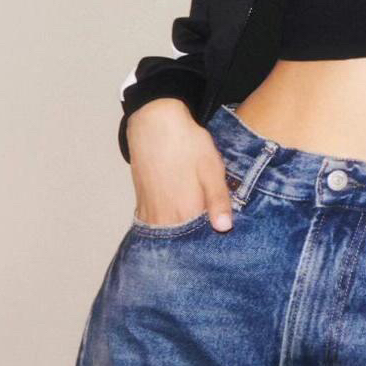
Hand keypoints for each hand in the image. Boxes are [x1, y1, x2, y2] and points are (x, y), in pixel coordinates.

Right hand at [127, 98, 234, 231]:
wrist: (155, 123)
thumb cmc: (187, 144)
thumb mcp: (212, 168)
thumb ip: (218, 200)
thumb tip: (224, 228)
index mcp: (186, 212)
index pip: (202, 240)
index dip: (213, 238)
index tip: (222, 234)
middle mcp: (165, 218)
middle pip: (183, 241)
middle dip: (195, 241)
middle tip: (208, 227)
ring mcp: (150, 213)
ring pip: (167, 236)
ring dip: (180, 234)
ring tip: (192, 219)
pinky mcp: (141, 205)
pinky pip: (154, 225)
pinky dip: (166, 225)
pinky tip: (177, 214)